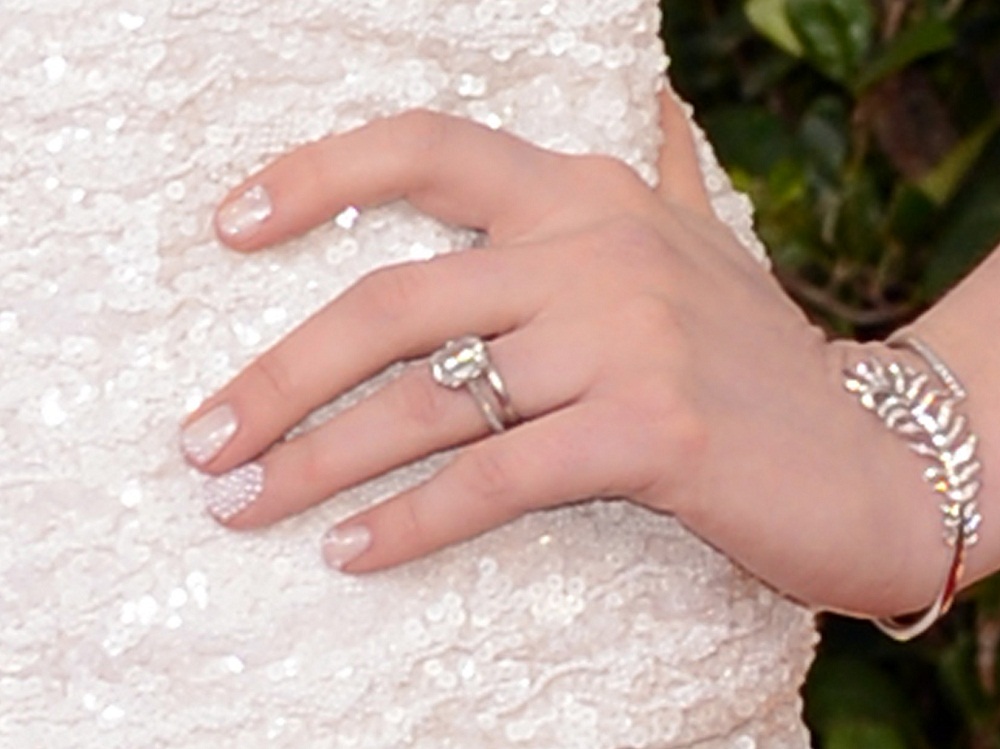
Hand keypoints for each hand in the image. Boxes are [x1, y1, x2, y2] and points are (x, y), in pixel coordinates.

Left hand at [181, 99, 947, 617]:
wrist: (870, 453)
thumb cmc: (753, 357)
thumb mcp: (690, 247)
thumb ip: (645, 184)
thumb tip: (629, 118)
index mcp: (587, 193)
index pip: (428, 149)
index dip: (317, 175)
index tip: (230, 224)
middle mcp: (597, 248)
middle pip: (390, 301)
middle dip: (278, 377)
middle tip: (204, 440)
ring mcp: (626, 335)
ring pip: (427, 400)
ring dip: (316, 462)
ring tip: (242, 505)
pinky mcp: (650, 430)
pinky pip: (494, 476)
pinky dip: (411, 521)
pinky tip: (351, 552)